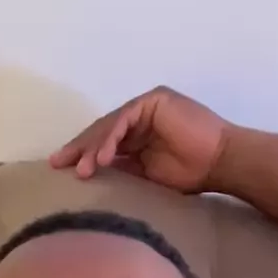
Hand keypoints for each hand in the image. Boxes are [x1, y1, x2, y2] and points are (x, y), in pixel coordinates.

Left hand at [50, 86, 230, 192]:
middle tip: (57, 164)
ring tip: (83, 169)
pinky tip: (103, 157)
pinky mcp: (154, 101)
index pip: (103, 142)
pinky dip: (112, 137)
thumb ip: (123, 169)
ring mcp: (146, 106)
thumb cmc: (191, 175)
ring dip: (93, 147)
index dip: (83, 155)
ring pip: (110, 125)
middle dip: (79, 148)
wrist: (221, 163)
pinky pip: (125, 119)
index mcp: (137, 135)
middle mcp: (139, 117)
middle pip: (101, 131)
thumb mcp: (147, 176)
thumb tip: (93, 174)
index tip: (62, 171)